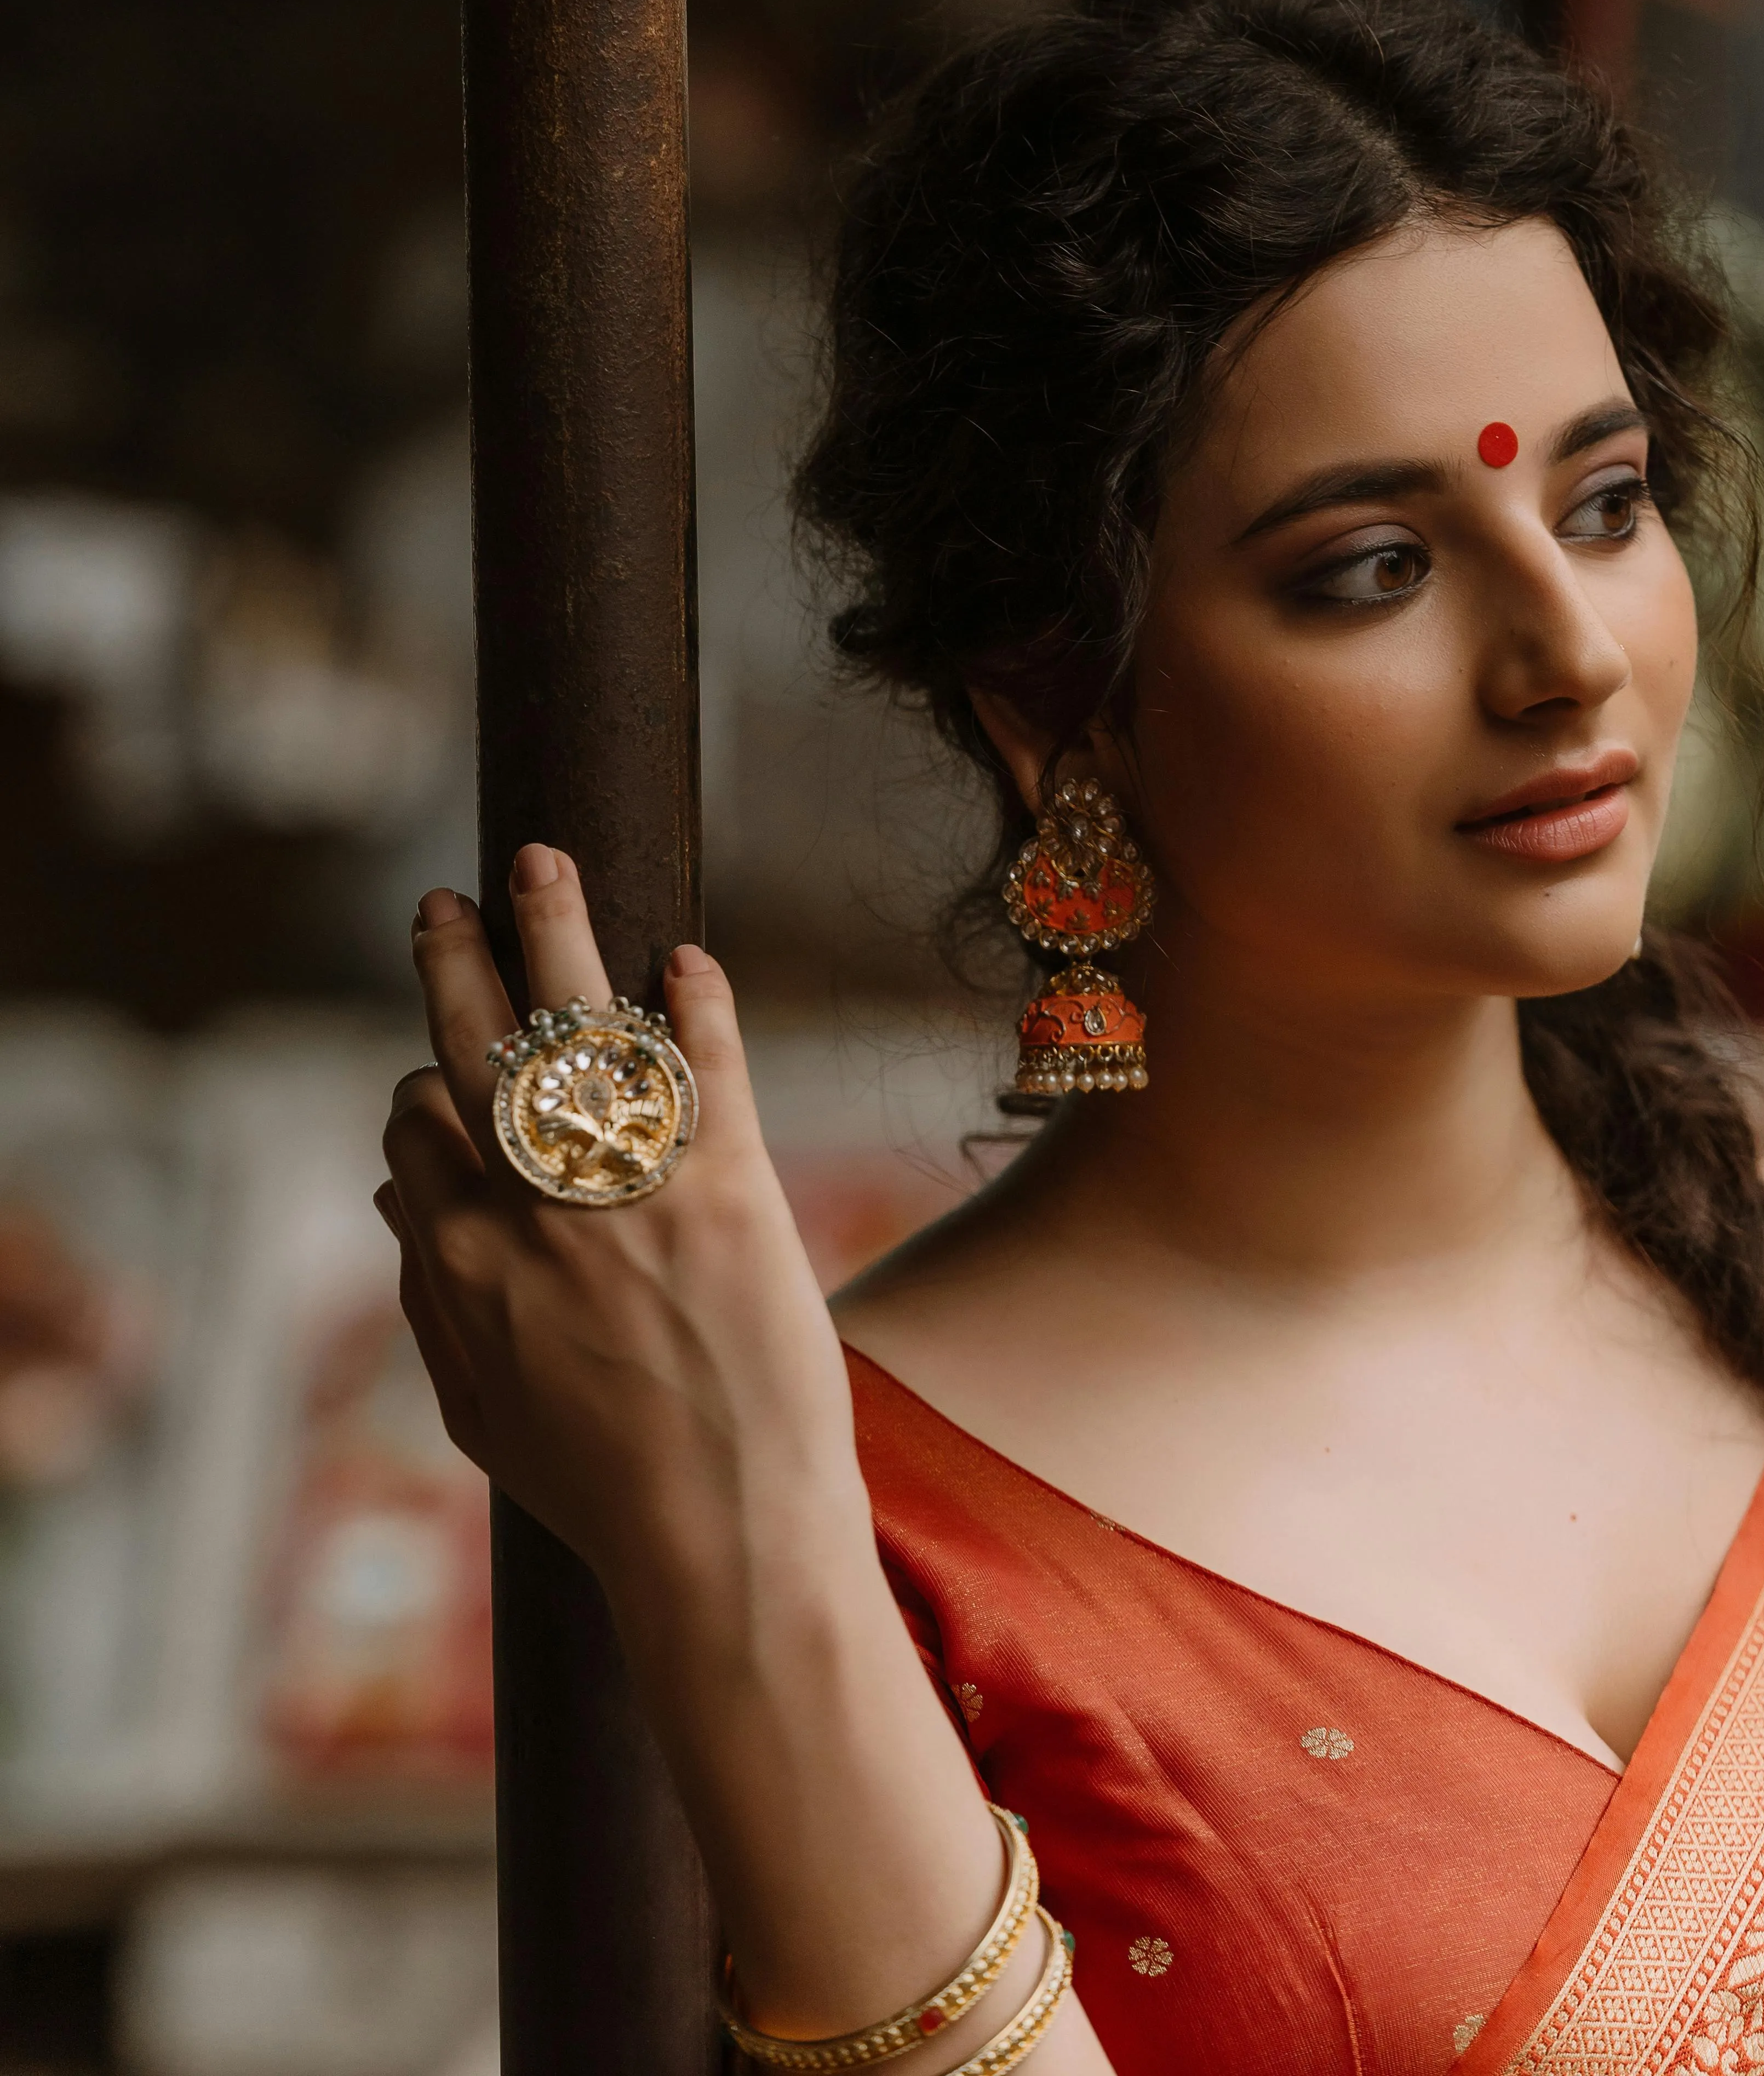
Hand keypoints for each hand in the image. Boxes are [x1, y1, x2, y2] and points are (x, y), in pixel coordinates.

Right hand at [379, 850, 859, 1614]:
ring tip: (544, 859)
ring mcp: (632, 1188)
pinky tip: (684, 958)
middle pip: (473, 1042)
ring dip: (554, 926)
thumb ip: (429, 1296)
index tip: (449, 1058)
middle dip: (454, 956)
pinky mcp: (731, 1181)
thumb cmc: (601, 1488)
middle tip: (448, 899)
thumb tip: (394, 1190)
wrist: (725, 1542)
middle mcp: (533, 1209)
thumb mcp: (481, 1407)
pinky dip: (692, 997)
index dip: (429, 1080)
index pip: (419, 1119)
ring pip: (578, 1019)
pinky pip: (703, 1059)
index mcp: (463, 1261)